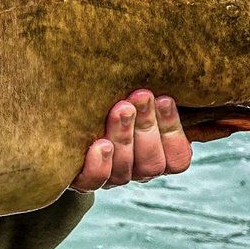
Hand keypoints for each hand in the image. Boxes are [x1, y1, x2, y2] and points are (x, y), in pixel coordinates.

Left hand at [71, 89, 191, 190]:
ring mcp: (109, 177)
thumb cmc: (110, 99)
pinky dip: (99, 165)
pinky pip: (92, 183)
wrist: (61, 119)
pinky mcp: (80, 180)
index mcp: (156, 155)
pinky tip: (100, 144)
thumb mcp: (137, 99)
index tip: (165, 98)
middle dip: (147, 126)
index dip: (173, 131)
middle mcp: (135, 171)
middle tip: (141, 95)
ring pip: (124, 170)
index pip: (177, 158)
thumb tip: (188, 66)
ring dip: (124, 136)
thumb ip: (154, 96)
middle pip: (151, 163)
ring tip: (121, 108)